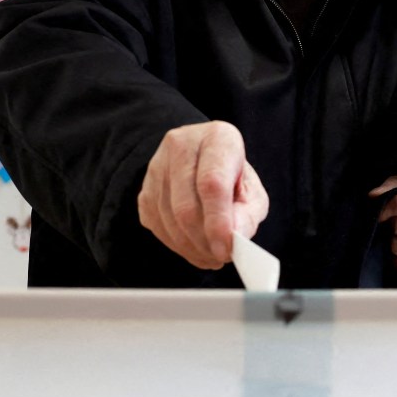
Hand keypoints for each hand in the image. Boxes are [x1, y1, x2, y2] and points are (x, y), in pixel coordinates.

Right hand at [138, 121, 268, 268]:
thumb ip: (248, 214)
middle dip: (204, 242)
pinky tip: (194, 248)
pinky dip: (178, 246)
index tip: (226, 250)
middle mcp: (182, 145)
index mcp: (217, 138)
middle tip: (221, 257)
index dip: (218, 223)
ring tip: (211, 255)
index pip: (212, 184)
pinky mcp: (144, 190)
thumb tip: (234, 238)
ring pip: (169, 220)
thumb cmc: (232, 176)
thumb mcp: (252, 191)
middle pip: (186, 206)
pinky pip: (157, 227)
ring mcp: (157, 167)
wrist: (201, 161)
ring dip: (192, 248)